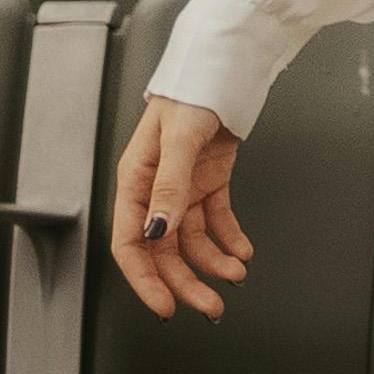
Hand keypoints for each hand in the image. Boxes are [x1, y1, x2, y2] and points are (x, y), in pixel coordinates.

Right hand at [109, 95, 249, 323]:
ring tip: (236, 275)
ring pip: (192, 239)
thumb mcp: (178, 138)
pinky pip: (216, 219)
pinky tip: (242, 251)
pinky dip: (230, 238)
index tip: (165, 305)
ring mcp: (183, 186)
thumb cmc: (191, 91)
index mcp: (135, 181)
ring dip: (213, 262)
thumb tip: (158, 230)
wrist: (224, 66)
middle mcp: (156, 189)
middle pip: (165, 250)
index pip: (132, 244)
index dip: (146, 279)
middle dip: (187, 281)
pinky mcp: (209, 180)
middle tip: (210, 307)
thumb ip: (168, 185)